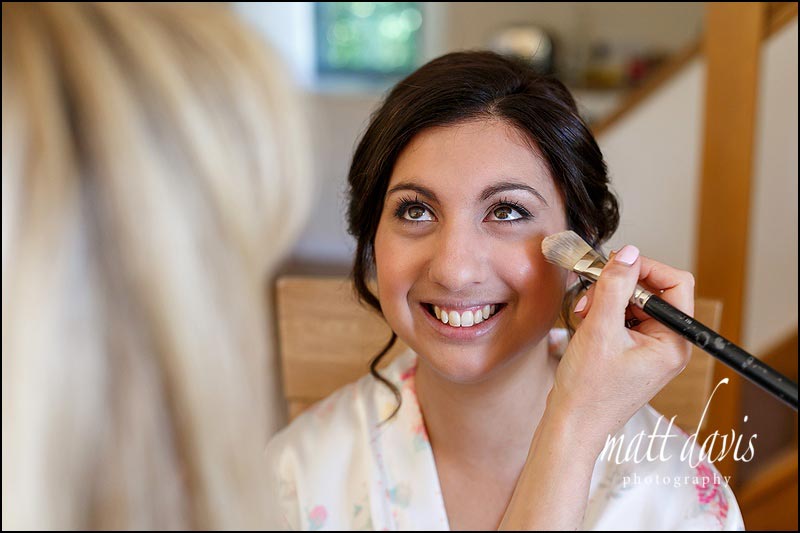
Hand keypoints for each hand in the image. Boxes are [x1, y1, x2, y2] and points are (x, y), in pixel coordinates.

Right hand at [547, 245, 694, 452]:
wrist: (571, 424)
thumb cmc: (588, 390)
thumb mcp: (600, 329)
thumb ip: (615, 286)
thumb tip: (628, 253)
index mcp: (673, 342)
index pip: (675, 284)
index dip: (646, 267)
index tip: (616, 264)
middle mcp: (668, 345)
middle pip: (652, 292)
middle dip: (619, 287)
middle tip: (590, 294)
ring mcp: (650, 350)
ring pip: (634, 303)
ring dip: (606, 300)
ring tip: (583, 313)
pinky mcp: (632, 353)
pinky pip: (624, 319)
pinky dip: (603, 314)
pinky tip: (585, 323)